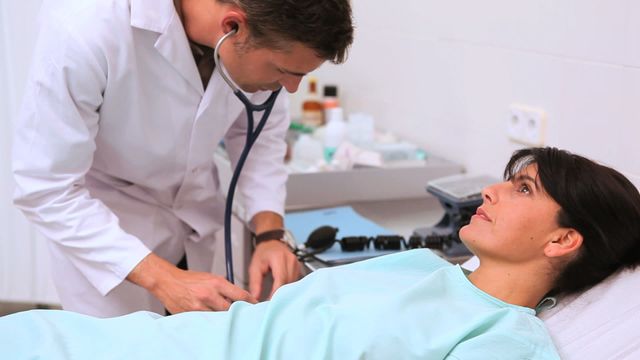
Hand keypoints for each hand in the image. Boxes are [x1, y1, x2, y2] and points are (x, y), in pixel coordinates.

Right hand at [128, 253, 256, 313]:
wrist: (168, 282)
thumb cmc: (190, 279)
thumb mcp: (211, 277)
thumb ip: (225, 287)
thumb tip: (239, 298)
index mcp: (216, 283)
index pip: (240, 295)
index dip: (251, 303)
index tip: (256, 307)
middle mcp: (209, 294)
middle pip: (231, 309)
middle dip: (238, 312)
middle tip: (244, 315)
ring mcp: (199, 306)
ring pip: (219, 317)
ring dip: (225, 318)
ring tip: (228, 319)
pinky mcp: (191, 315)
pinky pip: (206, 321)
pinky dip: (211, 321)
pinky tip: (213, 321)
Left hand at [248, 240, 300, 299]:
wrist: (272, 243)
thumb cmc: (264, 253)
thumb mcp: (255, 267)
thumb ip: (255, 283)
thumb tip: (255, 298)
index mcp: (279, 258)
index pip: (280, 279)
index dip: (275, 293)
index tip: (269, 303)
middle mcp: (290, 260)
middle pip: (288, 283)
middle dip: (279, 295)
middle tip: (270, 304)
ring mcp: (296, 264)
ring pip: (292, 284)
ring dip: (284, 293)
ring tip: (274, 299)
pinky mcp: (299, 268)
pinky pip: (294, 282)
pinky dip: (287, 288)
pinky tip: (281, 293)